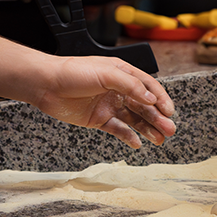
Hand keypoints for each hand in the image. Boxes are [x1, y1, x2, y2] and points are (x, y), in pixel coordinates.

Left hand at [0, 5, 175, 149]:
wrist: (46, 84)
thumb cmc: (74, 72)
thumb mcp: (106, 73)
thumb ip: (131, 85)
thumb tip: (151, 98)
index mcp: (123, 73)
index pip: (149, 87)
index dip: (161, 99)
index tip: (170, 112)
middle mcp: (118, 89)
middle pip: (144, 105)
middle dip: (158, 118)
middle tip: (170, 130)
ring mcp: (109, 104)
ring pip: (134, 118)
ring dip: (148, 128)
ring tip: (161, 139)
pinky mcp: (98, 119)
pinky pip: (118, 129)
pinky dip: (128, 136)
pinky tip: (138, 143)